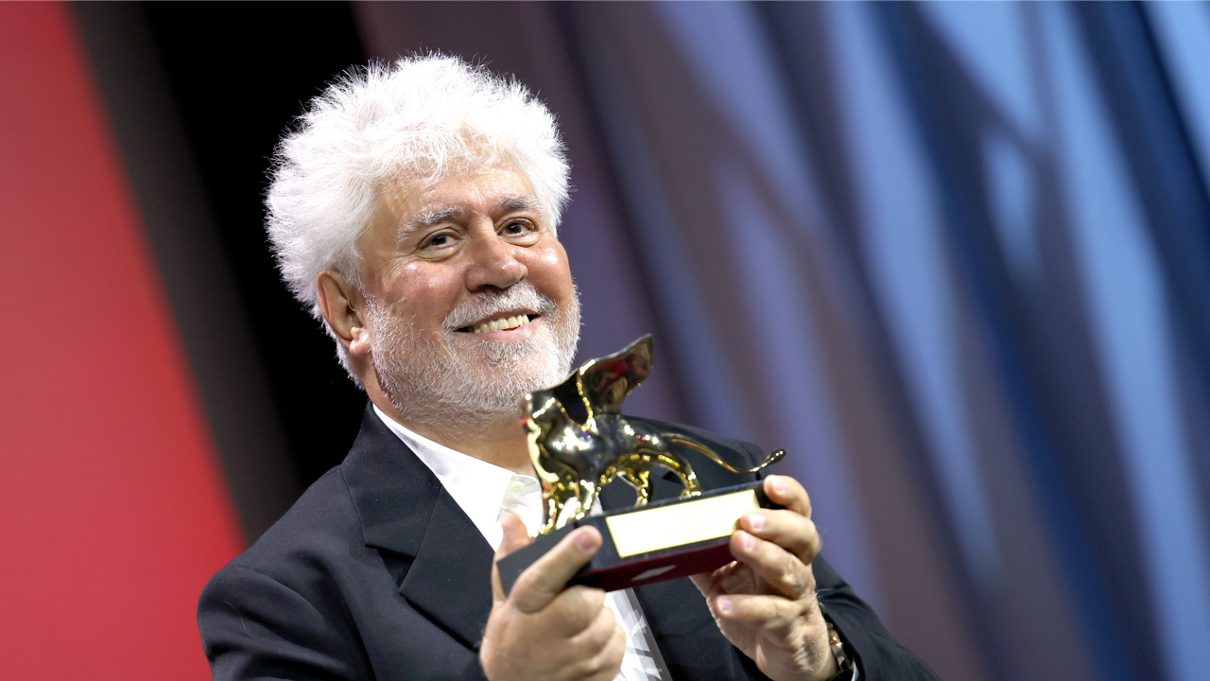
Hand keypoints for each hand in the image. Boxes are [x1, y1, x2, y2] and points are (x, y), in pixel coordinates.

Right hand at [481, 515, 625, 680]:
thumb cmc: (512, 642)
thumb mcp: (503, 601)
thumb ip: (511, 558)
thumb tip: (512, 520)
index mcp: (521, 610)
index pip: (544, 578)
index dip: (568, 556)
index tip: (589, 535)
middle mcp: (545, 638)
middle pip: (586, 600)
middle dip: (588, 594)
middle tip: (575, 597)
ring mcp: (572, 660)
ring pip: (607, 621)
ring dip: (599, 617)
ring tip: (577, 624)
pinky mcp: (595, 674)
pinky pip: (618, 643)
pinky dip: (609, 638)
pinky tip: (587, 642)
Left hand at [690, 476, 836, 680]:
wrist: (785, 656)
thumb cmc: (762, 608)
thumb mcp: (728, 578)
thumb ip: (706, 556)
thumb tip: (673, 535)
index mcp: (785, 548)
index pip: (796, 514)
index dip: (790, 496)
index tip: (769, 483)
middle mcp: (797, 568)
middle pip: (803, 536)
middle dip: (777, 523)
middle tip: (747, 518)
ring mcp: (797, 598)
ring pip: (791, 572)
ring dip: (764, 555)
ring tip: (737, 543)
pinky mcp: (790, 629)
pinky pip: (771, 615)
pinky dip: (746, 608)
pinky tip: (723, 603)